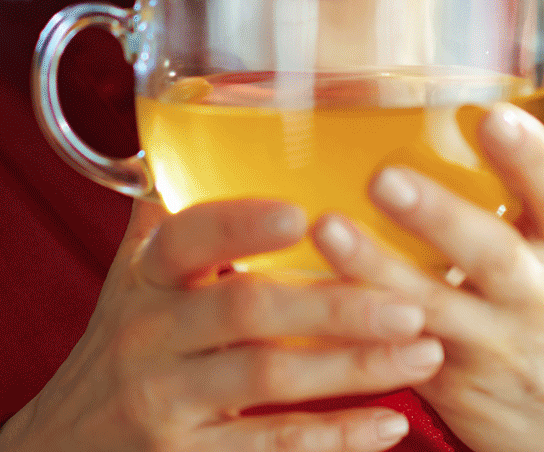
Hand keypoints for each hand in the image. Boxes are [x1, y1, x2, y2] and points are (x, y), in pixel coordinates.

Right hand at [0, 198, 442, 451]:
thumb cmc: (118, 355)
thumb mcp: (128, 285)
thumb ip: (169, 222)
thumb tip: (194, 124)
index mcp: (145, 281)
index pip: (186, 238)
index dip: (239, 224)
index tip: (300, 213)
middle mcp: (149, 337)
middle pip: (247, 310)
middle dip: (334, 305)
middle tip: (411, 303)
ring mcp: (164, 403)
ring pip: (268, 378)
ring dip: (355, 368)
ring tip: (425, 355)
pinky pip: (269, 447)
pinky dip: (335, 438)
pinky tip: (391, 424)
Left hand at [310, 105, 543, 451]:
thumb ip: (524, 194)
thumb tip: (458, 93)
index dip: (529, 155)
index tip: (492, 115)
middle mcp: (540, 295)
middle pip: (493, 256)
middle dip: (441, 218)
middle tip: (385, 179)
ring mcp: (498, 348)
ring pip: (434, 311)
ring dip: (379, 272)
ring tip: (327, 230)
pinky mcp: (456, 389)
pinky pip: (400, 355)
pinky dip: (355, 328)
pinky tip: (305, 300)